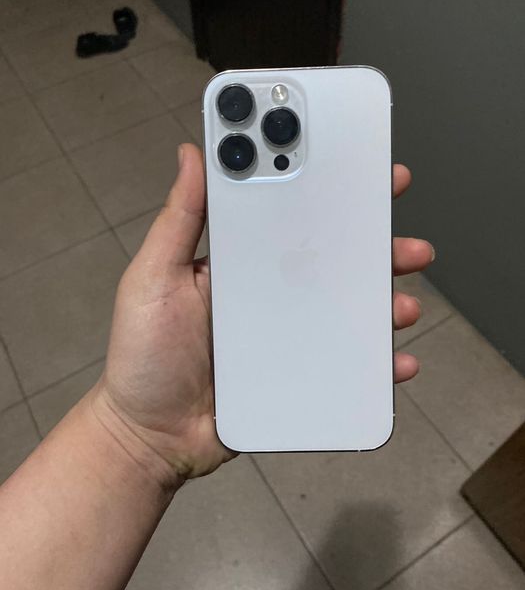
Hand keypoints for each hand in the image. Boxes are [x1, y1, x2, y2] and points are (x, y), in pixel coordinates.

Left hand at [91, 144, 432, 483]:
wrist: (150, 435)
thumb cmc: (143, 355)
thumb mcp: (154, 277)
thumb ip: (177, 219)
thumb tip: (192, 154)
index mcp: (239, 261)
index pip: (287, 214)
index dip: (323, 188)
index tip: (360, 166)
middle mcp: (270, 292)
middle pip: (332, 260)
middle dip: (374, 245)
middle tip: (404, 240)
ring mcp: (288, 335)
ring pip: (348, 309)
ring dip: (384, 301)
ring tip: (403, 304)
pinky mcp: (298, 375)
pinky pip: (348, 363)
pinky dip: (377, 362)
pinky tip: (395, 360)